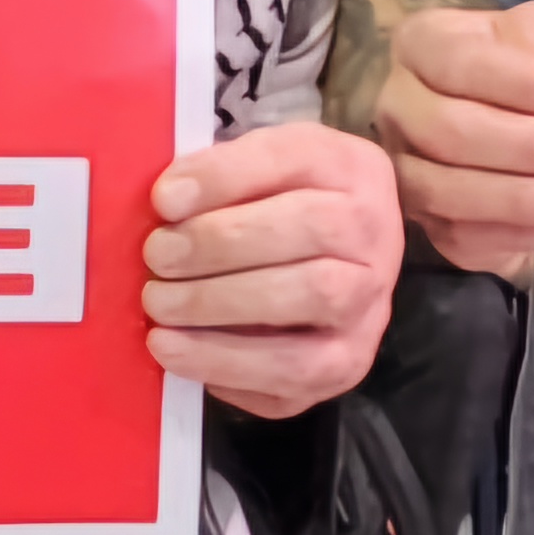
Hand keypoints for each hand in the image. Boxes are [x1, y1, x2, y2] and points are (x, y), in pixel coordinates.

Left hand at [143, 120, 400, 418]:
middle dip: (221, 244)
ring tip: (159, 307)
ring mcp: (369, 307)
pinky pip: (296, 375)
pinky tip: (178, 352)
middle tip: (158, 257)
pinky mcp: (347, 365)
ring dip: (223, 306)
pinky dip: (229, 365)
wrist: (343, 268)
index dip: (224, 177)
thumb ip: (221, 174)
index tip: (164, 199)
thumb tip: (169, 203)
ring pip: (312, 299)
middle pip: (309, 230)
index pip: (291, 159)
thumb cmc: (290, 208)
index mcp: (351, 169)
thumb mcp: (263, 168)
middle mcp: (375, 236)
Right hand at [373, 0, 533, 275]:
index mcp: (421, 44)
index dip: (528, 83)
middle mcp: (399, 106)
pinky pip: (464, 237)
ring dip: (527, 197)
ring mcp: (404, 170)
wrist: (521, 122)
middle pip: (450, 131)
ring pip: (449, 191)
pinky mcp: (428, 225)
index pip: (461, 62)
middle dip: (531, 145)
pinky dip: (519, 232)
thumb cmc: (531, 67)